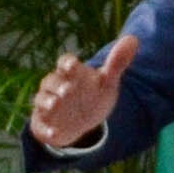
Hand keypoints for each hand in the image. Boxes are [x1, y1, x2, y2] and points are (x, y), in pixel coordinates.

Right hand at [28, 39, 138, 155]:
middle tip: (68, 90)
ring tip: (55, 104)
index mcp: (70, 73)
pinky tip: (53, 133)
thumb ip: (117, 62)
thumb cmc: (94, 95)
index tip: (74, 65)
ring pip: (41, 99)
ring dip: (46, 101)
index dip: (68, 63)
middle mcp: (55, 87)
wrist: (83, 120)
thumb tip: (133, 39)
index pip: (65, 63)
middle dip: (57, 85)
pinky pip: (40, 125)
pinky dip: (45, 129)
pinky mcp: (43, 123)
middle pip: (50, 81)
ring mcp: (47, 105)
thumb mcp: (107, 81)